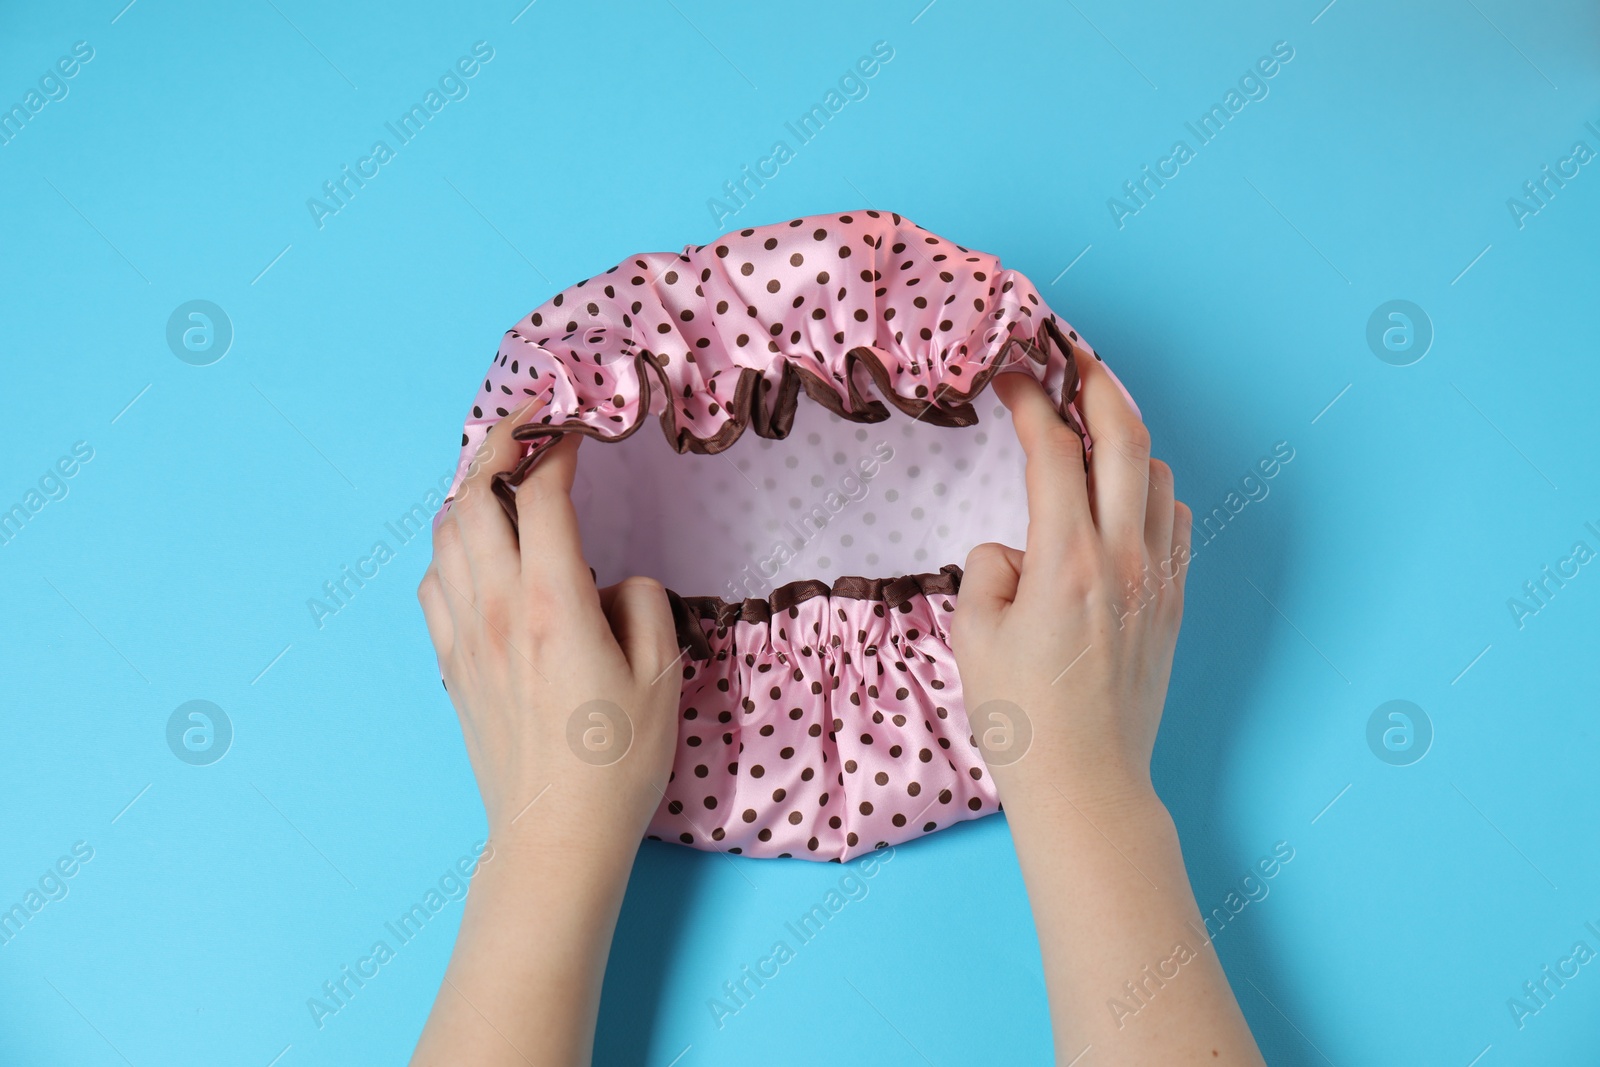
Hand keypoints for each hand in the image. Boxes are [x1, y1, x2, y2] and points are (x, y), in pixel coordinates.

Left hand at [416, 399, 682, 859]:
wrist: (556, 835)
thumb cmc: (618, 762)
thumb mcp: (662, 675)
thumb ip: (644, 602)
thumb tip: (614, 581)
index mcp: (554, 604)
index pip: (542, 494)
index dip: (559, 447)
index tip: (579, 428)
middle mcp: (497, 609)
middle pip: (474, 496)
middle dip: (499, 445)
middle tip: (532, 427)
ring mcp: (464, 636)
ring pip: (445, 533)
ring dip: (471, 492)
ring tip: (506, 480)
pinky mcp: (450, 664)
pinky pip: (433, 582)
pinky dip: (452, 548)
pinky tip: (479, 552)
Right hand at [951, 355, 1190, 812]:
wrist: (1085, 785)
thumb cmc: (1020, 720)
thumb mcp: (972, 636)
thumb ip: (987, 569)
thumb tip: (1016, 548)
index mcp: (1067, 562)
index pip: (1053, 450)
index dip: (1029, 400)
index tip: (1009, 378)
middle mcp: (1124, 560)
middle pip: (1125, 437)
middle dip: (1097, 383)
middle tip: (1071, 358)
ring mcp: (1158, 581)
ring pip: (1158, 475)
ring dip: (1125, 440)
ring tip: (1090, 430)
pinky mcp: (1173, 605)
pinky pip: (1176, 523)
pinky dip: (1150, 493)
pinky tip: (1120, 501)